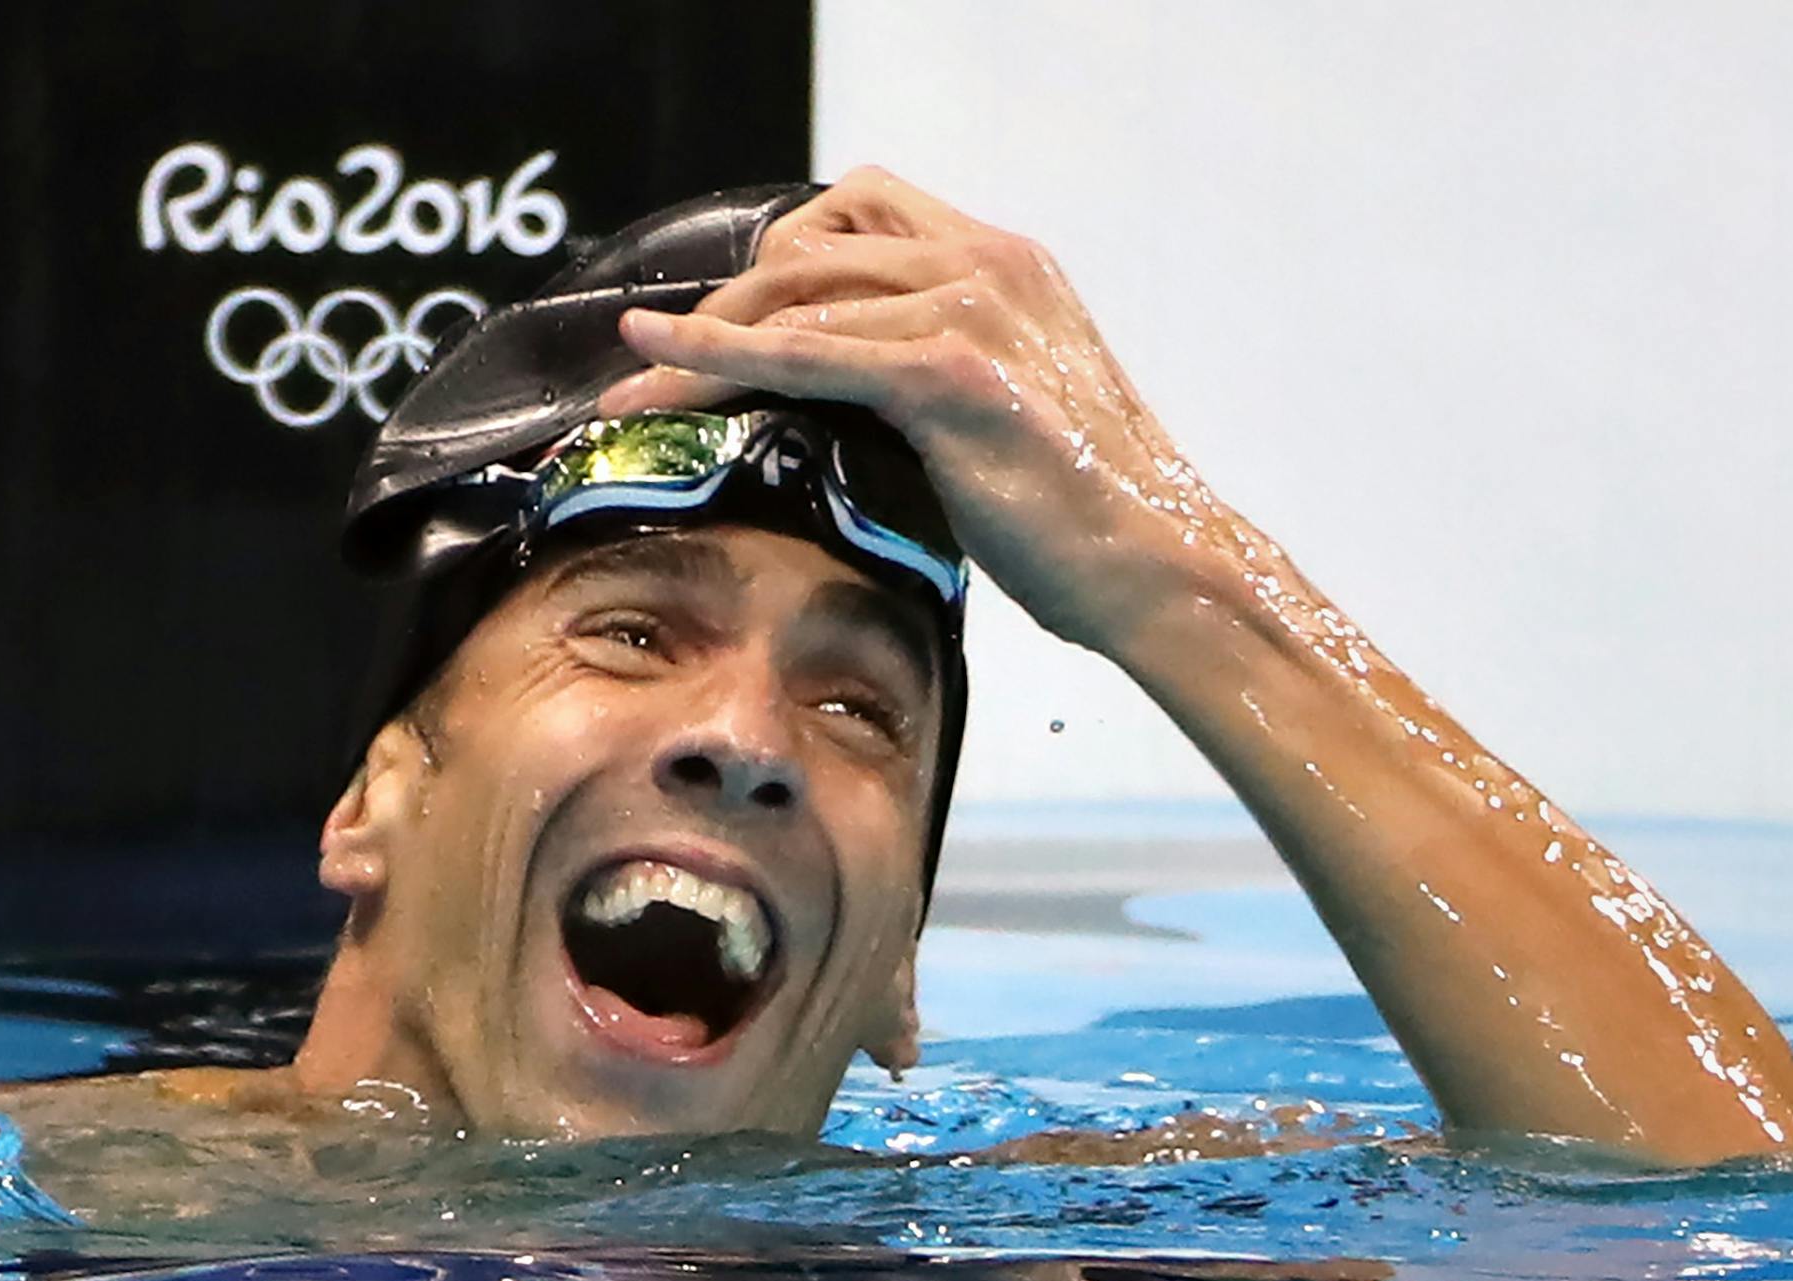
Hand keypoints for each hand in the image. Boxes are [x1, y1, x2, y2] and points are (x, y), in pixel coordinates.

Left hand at [598, 166, 1233, 656]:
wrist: (1153, 564)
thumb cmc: (1079, 513)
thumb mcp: (1003, 411)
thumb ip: (931, 373)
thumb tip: (841, 398)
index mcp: (1005, 262)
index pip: (865, 205)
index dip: (783, 252)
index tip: (731, 316)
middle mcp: (989, 263)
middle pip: (813, 245)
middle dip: (728, 302)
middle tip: (668, 369)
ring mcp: (972, 308)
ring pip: (796, 299)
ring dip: (704, 342)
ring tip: (639, 393)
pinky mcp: (952, 372)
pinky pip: (805, 352)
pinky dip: (717, 356)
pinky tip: (657, 363)